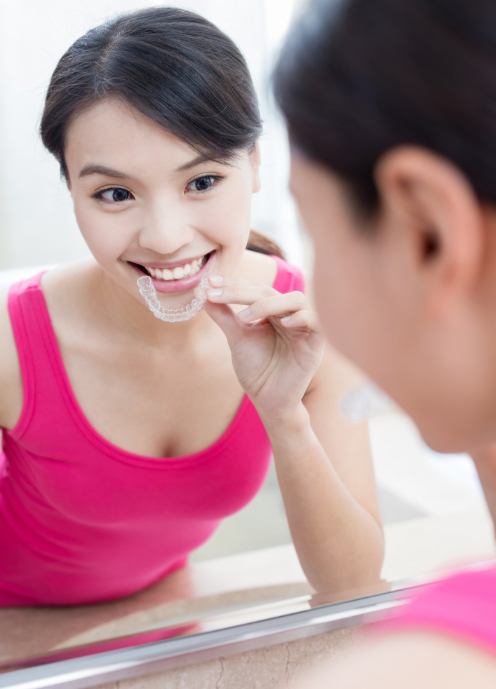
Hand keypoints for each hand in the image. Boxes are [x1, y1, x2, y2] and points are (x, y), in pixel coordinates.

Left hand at [204, 274, 324, 419]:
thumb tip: (203, 294)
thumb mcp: (237, 338)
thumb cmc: (256, 370)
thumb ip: (224, 316)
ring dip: (268, 304)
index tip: (209, 284)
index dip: (233, 285)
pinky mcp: (316, 343)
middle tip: (218, 295)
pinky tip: (283, 324)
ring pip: (296, 300)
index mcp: (273, 312)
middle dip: (242, 292)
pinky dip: (300, 318)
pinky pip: (315, 321)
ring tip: (244, 318)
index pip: (254, 290)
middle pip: (270, 292)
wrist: (269, 400)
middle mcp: (289, 315)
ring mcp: (304, 327)